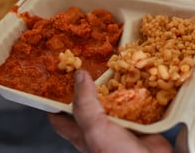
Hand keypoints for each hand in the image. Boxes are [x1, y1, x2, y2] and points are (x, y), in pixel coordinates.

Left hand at [47, 70, 172, 152]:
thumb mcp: (94, 129)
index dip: (54, 99)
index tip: (53, 79)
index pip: (59, 115)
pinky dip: (140, 91)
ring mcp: (120, 124)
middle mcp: (99, 127)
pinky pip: (138, 103)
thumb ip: (85, 104)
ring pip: (115, 100)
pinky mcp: (140, 123)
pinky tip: (140, 78)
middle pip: (88, 102)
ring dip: (117, 84)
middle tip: (90, 62)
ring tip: (116, 62)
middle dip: (89, 83)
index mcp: (81, 131)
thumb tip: (79, 75)